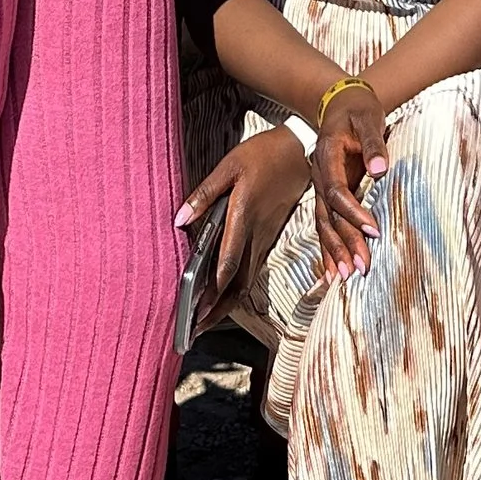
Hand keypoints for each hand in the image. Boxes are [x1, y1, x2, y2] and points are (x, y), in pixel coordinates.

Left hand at [179, 128, 311, 307]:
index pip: (229, 260)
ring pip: (247, 280)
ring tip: (207, 320)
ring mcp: (265, 237)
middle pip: (239, 282)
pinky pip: (253, 269)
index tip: (200, 309)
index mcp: (243, 215)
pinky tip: (225, 296)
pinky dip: (238, 289)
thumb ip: (204, 193)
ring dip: (228, 304)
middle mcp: (256, 233)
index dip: (215, 288)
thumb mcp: (230, 166)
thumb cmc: (262, 155)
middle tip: (197, 328)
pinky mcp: (269, 236)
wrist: (301, 152)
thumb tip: (179, 218)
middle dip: (219, 309)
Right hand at [311, 84, 390, 276]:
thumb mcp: (368, 117)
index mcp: (327, 156)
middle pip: (328, 215)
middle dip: (343, 243)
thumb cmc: (358, 108)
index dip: (354, 213)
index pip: (337, 191)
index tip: (373, 230)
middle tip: (360, 269)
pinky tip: (330, 270)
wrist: (341, 101)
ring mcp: (321, 186)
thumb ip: (373, 143)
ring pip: (324, 224)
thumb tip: (379, 170)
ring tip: (343, 278)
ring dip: (333, 251)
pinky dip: (327, 247)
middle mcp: (319, 175)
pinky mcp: (327, 193)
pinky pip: (324, 223)